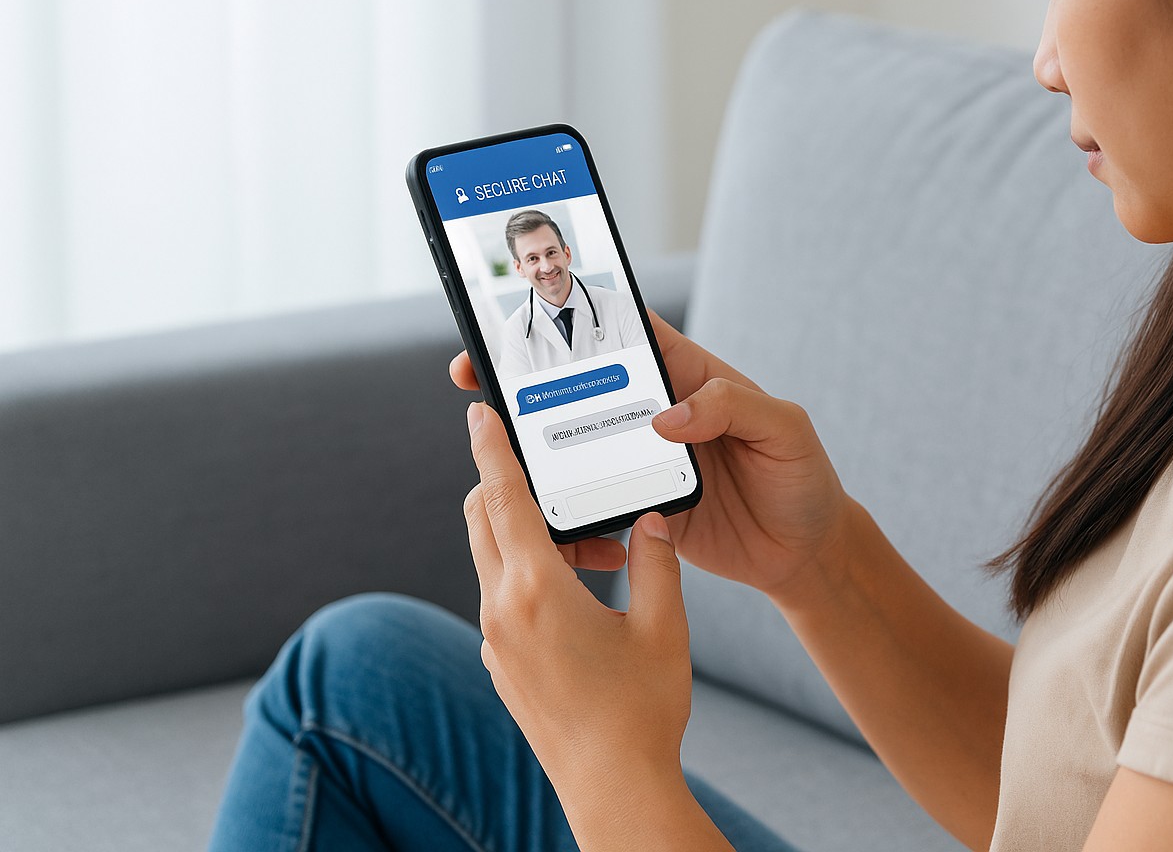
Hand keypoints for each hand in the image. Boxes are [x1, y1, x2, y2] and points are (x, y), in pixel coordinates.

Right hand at [450, 311, 854, 604]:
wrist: (807, 552)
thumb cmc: (804, 479)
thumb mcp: (785, 428)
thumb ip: (733, 405)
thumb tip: (669, 415)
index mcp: (692, 377)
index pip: (630, 335)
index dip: (580, 317)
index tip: (530, 315)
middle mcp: (660, 414)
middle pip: (585, 385)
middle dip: (530, 378)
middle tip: (477, 376)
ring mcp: (645, 461)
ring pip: (577, 443)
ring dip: (536, 443)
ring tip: (494, 443)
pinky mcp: (640, 508)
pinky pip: (591, 500)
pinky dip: (565, 505)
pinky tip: (546, 513)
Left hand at [462, 401, 691, 797]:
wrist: (614, 787)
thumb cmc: (643, 710)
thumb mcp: (664, 626)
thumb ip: (658, 562)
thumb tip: (653, 520)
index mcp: (538, 590)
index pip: (504, 498)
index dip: (491, 449)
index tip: (479, 413)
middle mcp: (503, 610)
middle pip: (483, 520)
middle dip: (504, 484)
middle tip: (540, 466)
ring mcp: (495, 641)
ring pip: (490, 559)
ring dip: (521, 533)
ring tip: (586, 543)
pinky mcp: (499, 663)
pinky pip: (500, 596)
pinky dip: (525, 573)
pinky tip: (574, 591)